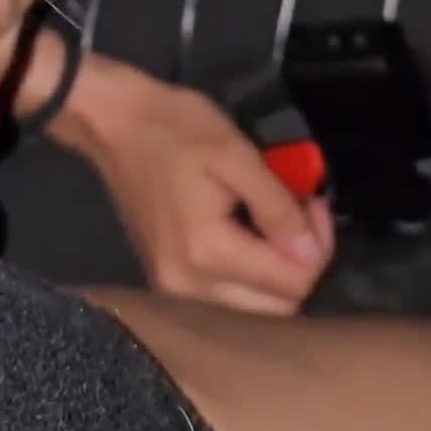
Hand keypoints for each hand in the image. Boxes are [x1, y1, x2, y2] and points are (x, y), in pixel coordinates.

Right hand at [68, 57, 334, 315]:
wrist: (112, 121)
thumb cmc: (173, 127)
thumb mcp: (235, 153)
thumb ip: (277, 207)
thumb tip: (311, 251)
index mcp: (207, 253)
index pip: (291, 283)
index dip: (317, 245)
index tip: (314, 200)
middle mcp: (188, 286)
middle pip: (276, 307)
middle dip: (301, 262)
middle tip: (301, 211)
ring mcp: (173, 287)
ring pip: (253, 308)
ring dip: (276, 271)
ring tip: (276, 221)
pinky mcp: (166, 280)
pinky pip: (226, 296)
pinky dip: (249, 273)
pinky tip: (249, 234)